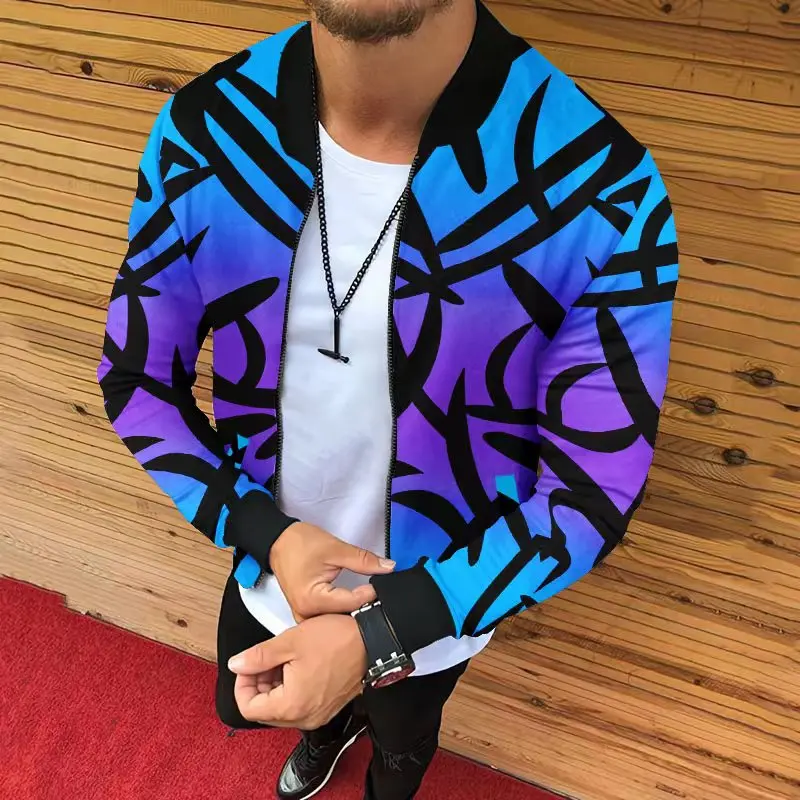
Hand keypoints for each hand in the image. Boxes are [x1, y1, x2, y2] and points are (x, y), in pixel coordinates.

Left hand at [229, 614, 366, 729]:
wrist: (374, 641)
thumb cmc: (338, 639)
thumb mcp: (290, 642)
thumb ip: (258, 656)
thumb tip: (237, 665)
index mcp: (291, 705)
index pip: (248, 708)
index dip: (242, 684)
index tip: (248, 665)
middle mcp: (304, 718)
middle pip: (264, 710)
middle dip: (259, 683)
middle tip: (265, 658)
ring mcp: (318, 715)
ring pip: (281, 708)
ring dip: (275, 685)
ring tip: (283, 658)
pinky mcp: (327, 708)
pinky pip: (299, 705)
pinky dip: (291, 688)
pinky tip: (297, 665)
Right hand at [269, 521, 393, 621]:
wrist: (278, 541)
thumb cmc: (299, 544)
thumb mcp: (336, 549)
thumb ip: (364, 560)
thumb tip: (388, 568)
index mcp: (312, 600)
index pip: (351, 604)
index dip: (370, 594)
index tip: (381, 585)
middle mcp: (305, 614)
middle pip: (343, 617)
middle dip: (362, 606)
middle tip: (377, 594)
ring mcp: (303, 616)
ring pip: (336, 620)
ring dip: (351, 611)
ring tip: (365, 598)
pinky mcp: (305, 612)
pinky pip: (327, 617)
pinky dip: (340, 610)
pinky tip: (350, 603)